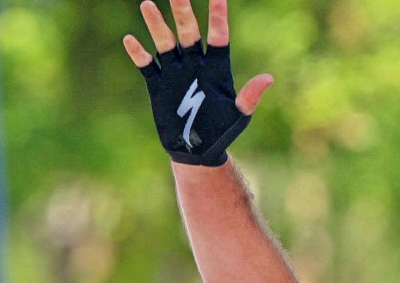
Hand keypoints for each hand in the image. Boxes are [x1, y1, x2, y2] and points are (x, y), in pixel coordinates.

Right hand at [123, 0, 272, 165]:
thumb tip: (268, 79)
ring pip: (165, 43)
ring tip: (148, 4)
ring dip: (156, 25)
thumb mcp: (240, 115)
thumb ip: (250, 96)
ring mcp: (176, 73)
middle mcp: (195, 65)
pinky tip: (131, 40)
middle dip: (182, 11)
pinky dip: (139, 54)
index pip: (218, 36)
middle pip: (188, 32)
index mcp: (217, 69)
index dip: (218, 16)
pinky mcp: (158, 85)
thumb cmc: (223, 132)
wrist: (199, 151)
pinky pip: (147, 66)